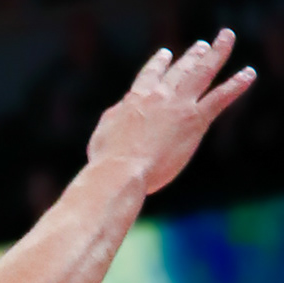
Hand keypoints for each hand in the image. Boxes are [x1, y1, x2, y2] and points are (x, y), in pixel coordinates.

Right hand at [88, 34, 254, 195]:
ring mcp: (179, 105)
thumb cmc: (107, 160)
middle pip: (180, 69)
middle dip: (193, 55)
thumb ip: (115, 116)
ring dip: (217, 53)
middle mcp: (160, 95)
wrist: (121, 170)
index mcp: (137, 99)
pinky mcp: (195, 119)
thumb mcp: (104, 132)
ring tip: (226, 40)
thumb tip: (122, 108)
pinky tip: (249, 74)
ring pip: (203, 72)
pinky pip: (220, 97)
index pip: (151, 75)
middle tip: (202, 46)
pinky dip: (236, 84)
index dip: (159, 63)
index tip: (166, 54)